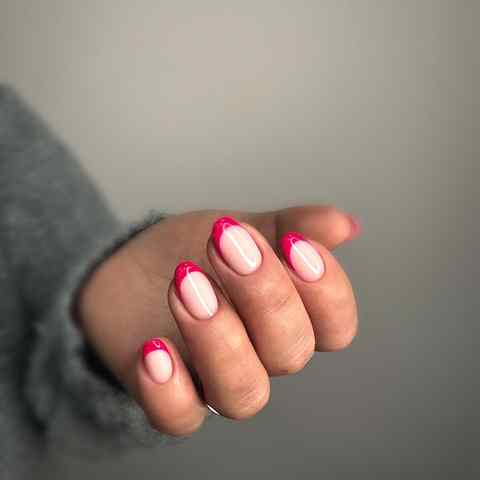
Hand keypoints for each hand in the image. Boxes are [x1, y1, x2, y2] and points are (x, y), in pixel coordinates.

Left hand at [76, 205, 359, 435]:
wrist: (132, 272)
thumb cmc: (196, 252)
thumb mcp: (241, 230)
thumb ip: (289, 227)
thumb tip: (344, 225)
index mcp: (288, 318)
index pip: (335, 326)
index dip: (325, 290)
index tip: (293, 242)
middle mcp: (260, 357)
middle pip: (290, 353)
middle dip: (264, 296)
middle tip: (227, 244)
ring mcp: (215, 381)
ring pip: (243, 392)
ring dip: (218, 336)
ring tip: (186, 281)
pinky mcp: (168, 397)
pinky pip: (179, 418)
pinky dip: (169, 390)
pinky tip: (153, 348)